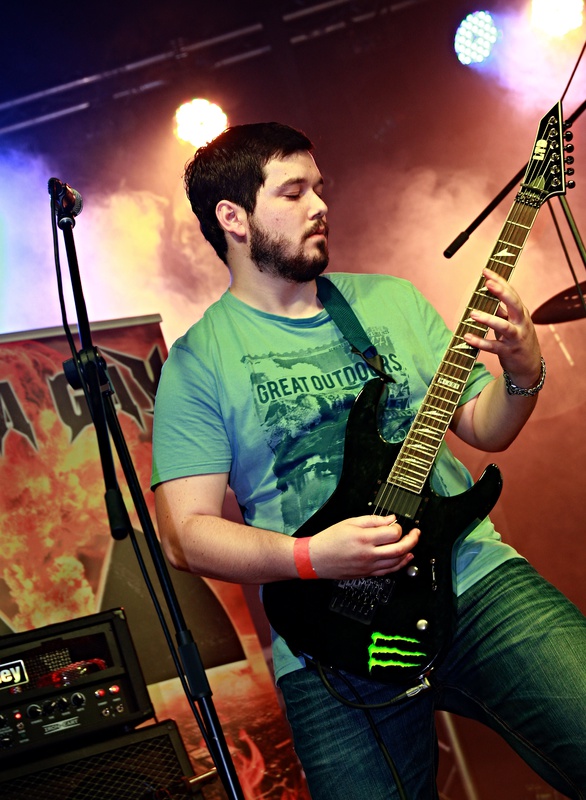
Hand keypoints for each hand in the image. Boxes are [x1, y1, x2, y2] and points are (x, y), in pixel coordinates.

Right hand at [309, 514, 419, 579]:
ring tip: (412, 544)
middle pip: (400, 549)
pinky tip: (405, 558)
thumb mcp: (350, 522)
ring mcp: (369, 566)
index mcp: (364, 538)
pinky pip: (389, 571)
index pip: (392, 533)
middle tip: (416, 533)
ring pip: (397, 562)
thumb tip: (390, 519)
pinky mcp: (367, 574)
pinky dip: (400, 564)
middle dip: (412, 540)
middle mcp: (368, 554)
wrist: (316, 558)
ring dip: (409, 552)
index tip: (396, 524)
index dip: (398, 527)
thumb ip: (372, 520)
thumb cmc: (330, 539)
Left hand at [464, 268, 541, 386]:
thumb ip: (501, 310)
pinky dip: (480, 342)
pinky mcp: (508, 352)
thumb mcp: (512, 322)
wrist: (529, 366)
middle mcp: (521, 323)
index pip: (512, 293)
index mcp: (521, 313)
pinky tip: (467, 337)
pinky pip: (493, 347)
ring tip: (472, 313)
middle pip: (514, 304)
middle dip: (502, 293)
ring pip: (504, 326)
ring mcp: (516, 338)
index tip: (486, 271)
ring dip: (488, 319)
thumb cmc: (517, 339)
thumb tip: (486, 294)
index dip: (500, 281)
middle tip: (487, 284)